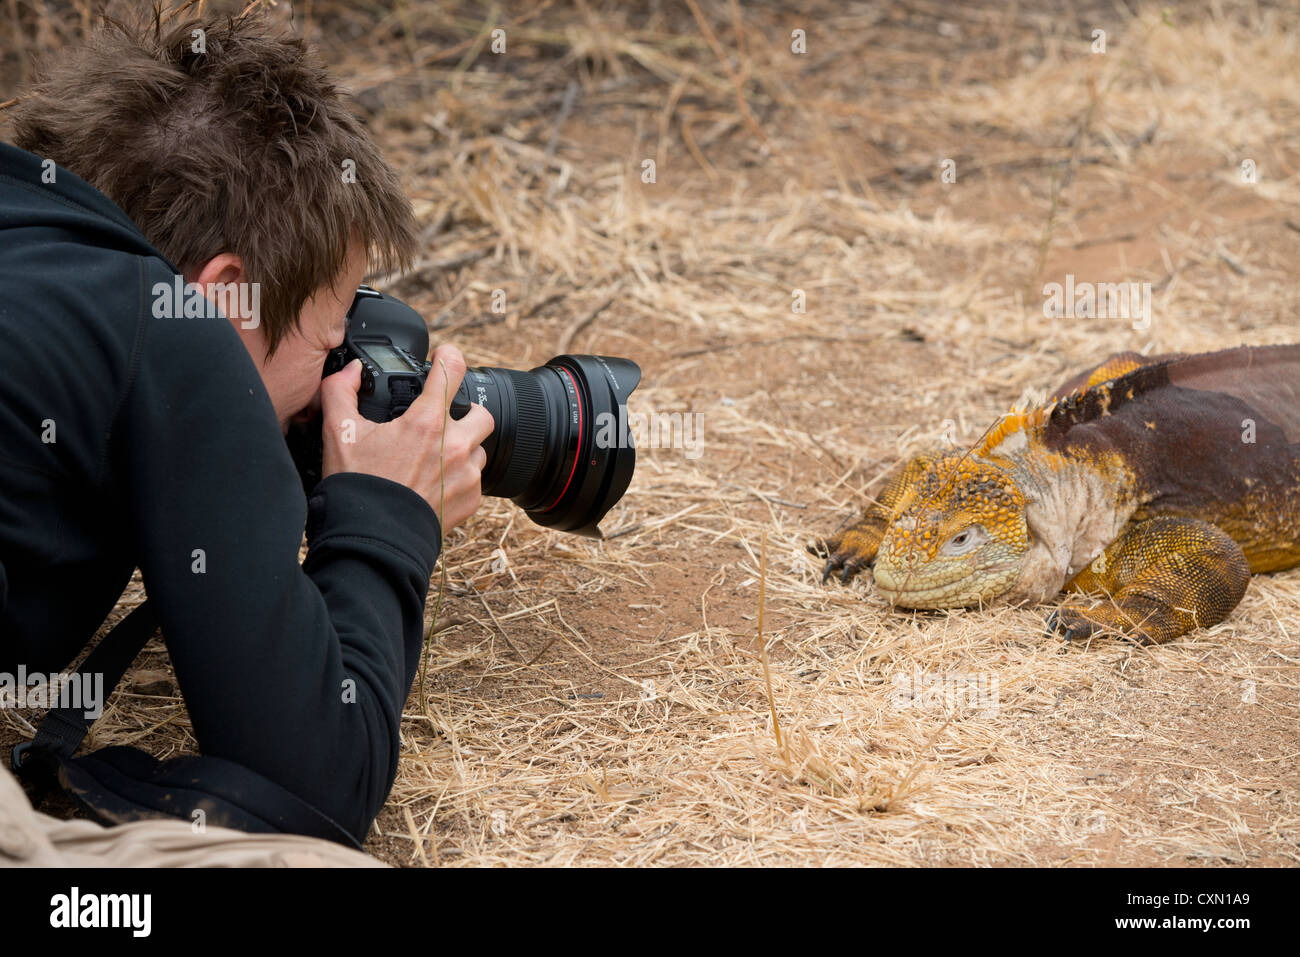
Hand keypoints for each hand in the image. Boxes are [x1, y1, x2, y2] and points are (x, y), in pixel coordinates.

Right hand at [319, 345, 494, 530]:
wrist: (373, 539)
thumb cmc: (357, 487)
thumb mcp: (338, 433)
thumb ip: (340, 392)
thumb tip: (349, 372)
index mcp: (426, 423)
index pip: (452, 370)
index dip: (448, 357)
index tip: (444, 358)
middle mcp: (454, 445)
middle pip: (480, 413)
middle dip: (465, 413)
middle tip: (443, 422)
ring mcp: (466, 474)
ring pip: (479, 449)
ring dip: (462, 448)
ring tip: (433, 459)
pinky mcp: (471, 499)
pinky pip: (475, 480)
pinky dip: (459, 478)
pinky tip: (435, 485)